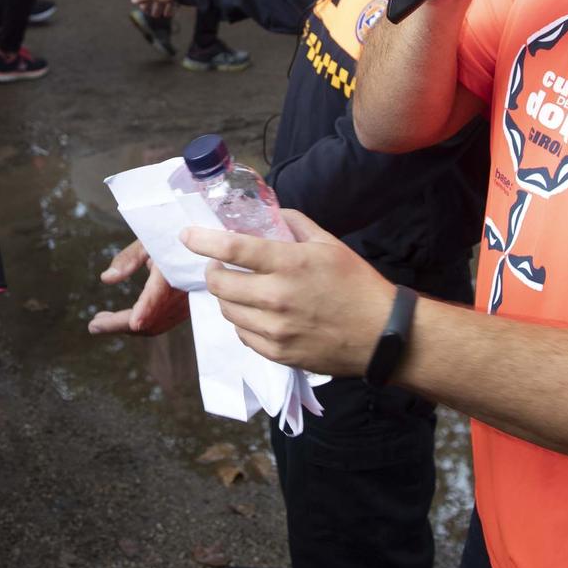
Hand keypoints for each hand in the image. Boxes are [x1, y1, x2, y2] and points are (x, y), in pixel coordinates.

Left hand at [88, 241, 188, 336]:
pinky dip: (141, 324)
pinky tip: (124, 318)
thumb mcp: (148, 240)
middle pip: (150, 318)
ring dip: (127, 327)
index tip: (134, 324)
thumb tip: (106, 279)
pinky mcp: (186, 310)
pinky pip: (162, 323)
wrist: (199, 245)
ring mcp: (186, 303)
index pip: (157, 293)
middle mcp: (182, 291)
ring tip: (101, 321)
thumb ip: (128, 259)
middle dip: (120, 325)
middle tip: (93, 325)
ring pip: (155, 325)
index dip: (145, 309)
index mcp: (173, 269)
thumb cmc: (170, 238)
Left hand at [181, 210, 393, 375]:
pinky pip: (242, 334)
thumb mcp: (328, 244)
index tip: (187, 235)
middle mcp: (277, 298)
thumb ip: (294, 225)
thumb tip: (269, 214)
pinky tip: (255, 313)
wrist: (381, 335)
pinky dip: (242, 320)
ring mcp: (276, 330)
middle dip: (213, 270)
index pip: (233, 249)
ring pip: (227, 310)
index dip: (202, 240)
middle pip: (220, 283)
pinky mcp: (277, 353)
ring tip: (240, 289)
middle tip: (219, 265)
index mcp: (290, 264)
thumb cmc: (356, 285)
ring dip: (227, 296)